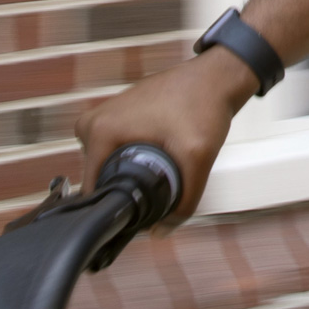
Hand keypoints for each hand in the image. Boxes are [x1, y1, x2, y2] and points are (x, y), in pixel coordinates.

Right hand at [73, 46, 256, 225]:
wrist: (216, 76)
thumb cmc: (205, 106)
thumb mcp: (198, 157)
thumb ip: (184, 201)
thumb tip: (160, 232)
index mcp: (99, 131)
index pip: (92, 189)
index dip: (114, 209)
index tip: (138, 215)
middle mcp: (92, 123)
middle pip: (99, 180)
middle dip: (126, 191)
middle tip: (161, 188)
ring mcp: (102, 118)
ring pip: (108, 167)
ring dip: (131, 176)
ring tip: (163, 170)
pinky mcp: (115, 116)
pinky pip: (115, 152)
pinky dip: (134, 161)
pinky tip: (158, 162)